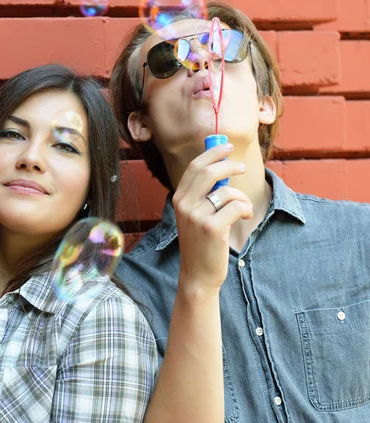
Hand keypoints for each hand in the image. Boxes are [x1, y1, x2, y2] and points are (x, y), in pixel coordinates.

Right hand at [172, 144, 252, 290]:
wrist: (197, 274)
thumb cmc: (201, 243)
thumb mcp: (194, 216)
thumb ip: (202, 194)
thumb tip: (222, 168)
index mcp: (178, 199)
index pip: (195, 167)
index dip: (212, 153)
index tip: (227, 146)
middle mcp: (184, 205)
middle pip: (209, 171)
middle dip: (229, 164)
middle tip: (241, 167)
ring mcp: (197, 216)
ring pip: (228, 191)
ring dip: (241, 198)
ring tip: (241, 210)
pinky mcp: (212, 228)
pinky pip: (237, 206)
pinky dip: (245, 209)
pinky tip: (242, 218)